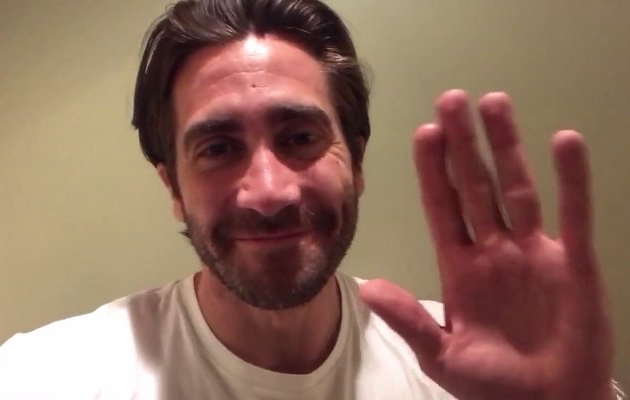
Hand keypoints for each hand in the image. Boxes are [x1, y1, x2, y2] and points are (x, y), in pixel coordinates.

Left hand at [360, 90, 613, 399]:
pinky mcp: (572, 263)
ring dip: (506, 147)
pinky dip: (571, 179)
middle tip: (451, 101)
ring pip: (517, 189)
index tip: (423, 133)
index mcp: (459, 268)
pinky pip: (573, 214)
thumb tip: (368, 287)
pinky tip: (564, 142)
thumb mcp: (442, 355)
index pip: (442, 208)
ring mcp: (533, 253)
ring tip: (494, 104)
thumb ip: (409, 318)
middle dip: (463, 144)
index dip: (433, 171)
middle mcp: (493, 251)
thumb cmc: (493, 386)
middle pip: (475, 186)